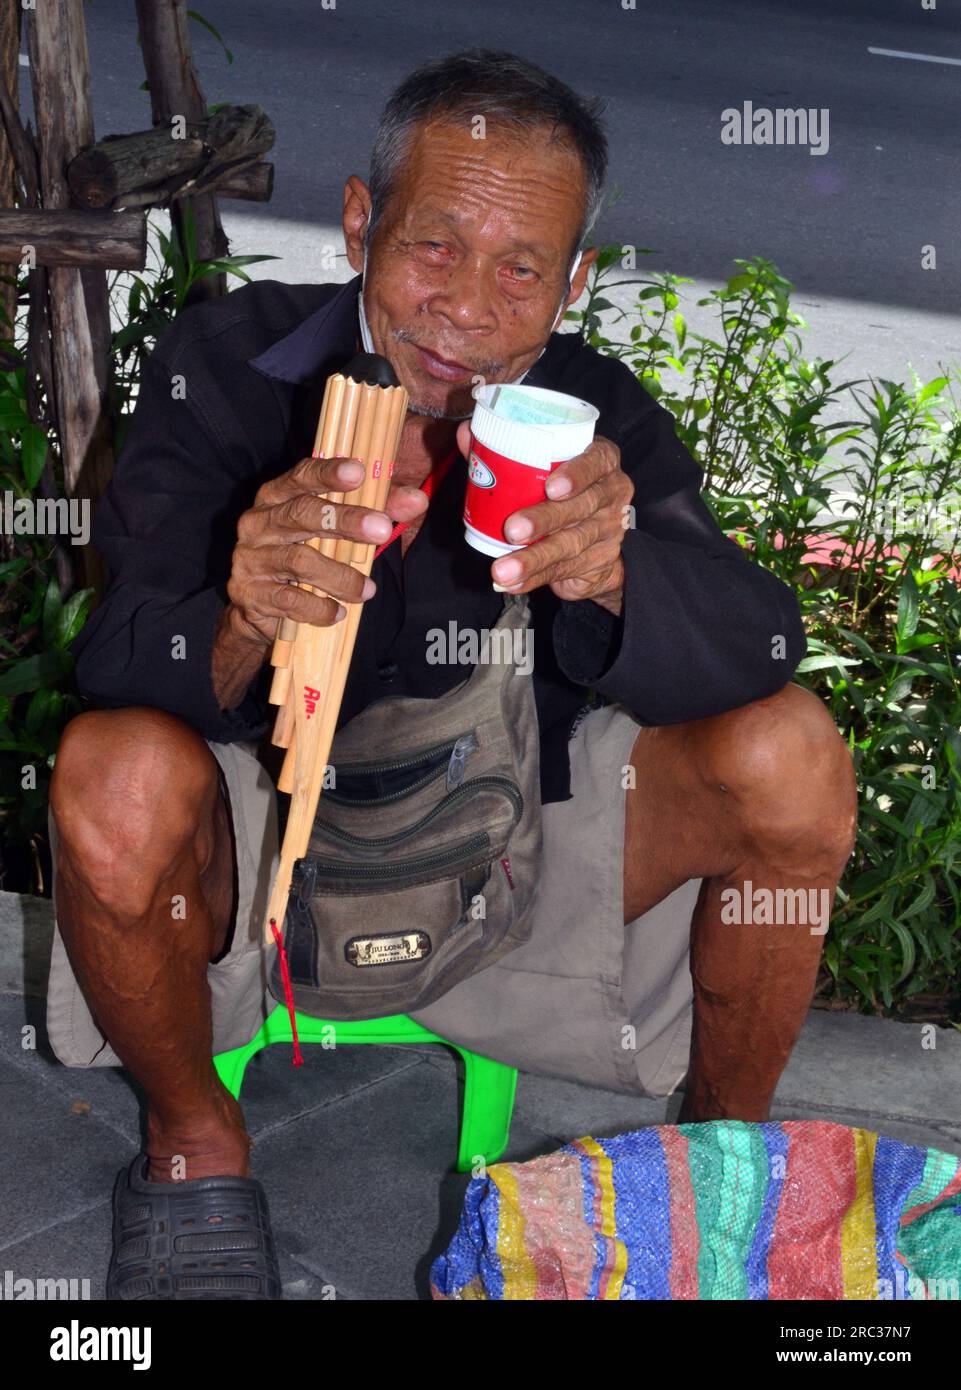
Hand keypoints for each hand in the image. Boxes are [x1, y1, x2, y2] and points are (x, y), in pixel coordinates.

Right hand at [225, 455, 427, 645]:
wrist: (260, 606)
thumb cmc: (306, 555)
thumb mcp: (338, 530)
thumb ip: (376, 511)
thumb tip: (418, 500)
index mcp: (278, 496)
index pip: (302, 475)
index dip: (328, 472)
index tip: (358, 472)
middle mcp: (259, 521)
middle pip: (302, 513)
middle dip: (345, 520)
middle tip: (382, 531)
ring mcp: (251, 557)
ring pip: (300, 560)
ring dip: (340, 577)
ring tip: (368, 590)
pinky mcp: (249, 593)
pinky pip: (289, 599)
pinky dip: (319, 607)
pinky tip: (338, 611)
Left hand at [458, 425, 632, 613]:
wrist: (596, 539)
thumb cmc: (562, 490)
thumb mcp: (542, 467)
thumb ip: (504, 450)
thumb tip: (464, 433)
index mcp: (601, 462)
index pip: (597, 461)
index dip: (577, 473)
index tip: (551, 487)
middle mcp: (611, 494)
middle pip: (581, 507)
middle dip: (545, 519)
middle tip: (512, 529)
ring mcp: (608, 530)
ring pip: (570, 544)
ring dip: (533, 558)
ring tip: (502, 568)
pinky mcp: (599, 562)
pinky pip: (564, 571)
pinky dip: (534, 579)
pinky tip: (511, 583)